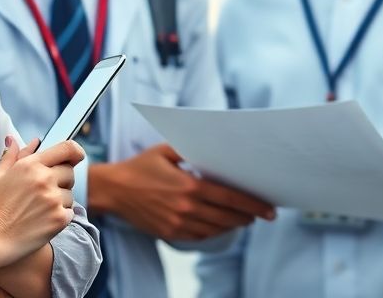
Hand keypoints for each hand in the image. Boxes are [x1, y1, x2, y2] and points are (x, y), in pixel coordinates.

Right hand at [0, 136, 83, 270]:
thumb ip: (12, 156)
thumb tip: (21, 140)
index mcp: (31, 165)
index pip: (67, 149)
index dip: (75, 151)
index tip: (76, 157)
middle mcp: (45, 179)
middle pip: (70, 173)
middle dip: (61, 180)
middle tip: (43, 193)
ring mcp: (54, 199)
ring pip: (70, 195)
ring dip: (60, 201)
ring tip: (38, 210)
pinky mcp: (60, 218)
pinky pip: (70, 212)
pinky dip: (60, 216)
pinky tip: (42, 221)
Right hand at [87, 143, 275, 239]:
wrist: (113, 190)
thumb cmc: (141, 167)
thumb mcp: (167, 150)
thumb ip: (193, 149)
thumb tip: (219, 147)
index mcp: (189, 186)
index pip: (230, 198)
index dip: (253, 204)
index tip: (269, 208)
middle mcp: (186, 207)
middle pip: (227, 216)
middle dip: (249, 216)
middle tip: (263, 214)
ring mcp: (178, 223)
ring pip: (215, 228)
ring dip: (233, 225)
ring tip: (245, 219)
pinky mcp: (170, 232)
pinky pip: (199, 236)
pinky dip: (215, 231)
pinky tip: (222, 224)